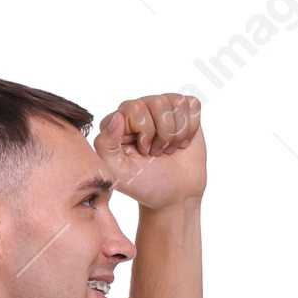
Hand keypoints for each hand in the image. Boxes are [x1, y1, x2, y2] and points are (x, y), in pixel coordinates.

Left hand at [95, 94, 205, 210]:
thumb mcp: (119, 173)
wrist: (175, 194)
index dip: (145, 133)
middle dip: (163, 134)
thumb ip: (106, 146)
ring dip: (176, 134)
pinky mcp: (183, 111)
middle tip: (157, 153)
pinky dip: (191, 128)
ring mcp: (160, 108)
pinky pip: (192, 105)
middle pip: (158, 102)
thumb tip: (118, 117)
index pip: (135, 108)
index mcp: (117, 122)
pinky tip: (182, 143)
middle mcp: (137, 110)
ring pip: (176, 103)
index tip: (144, 153)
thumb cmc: (145, 185)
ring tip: (168, 149)